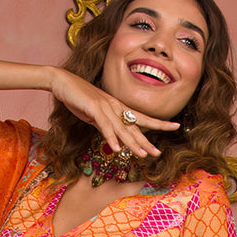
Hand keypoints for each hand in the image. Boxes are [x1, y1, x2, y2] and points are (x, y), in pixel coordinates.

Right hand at [49, 68, 177, 157]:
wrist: (62, 82)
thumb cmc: (78, 98)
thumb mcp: (95, 116)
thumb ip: (105, 126)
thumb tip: (113, 137)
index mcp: (118, 108)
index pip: (142, 118)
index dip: (158, 123)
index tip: (174, 126)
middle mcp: (115, 107)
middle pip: (134, 127)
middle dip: (147, 141)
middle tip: (159, 153)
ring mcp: (105, 106)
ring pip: (122, 128)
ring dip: (132, 143)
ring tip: (142, 155)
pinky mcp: (93, 107)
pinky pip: (104, 125)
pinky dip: (110, 137)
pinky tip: (116, 148)